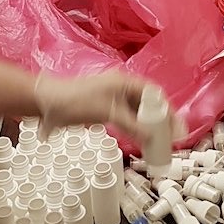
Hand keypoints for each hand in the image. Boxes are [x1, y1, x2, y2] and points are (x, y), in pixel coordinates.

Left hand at [34, 69, 185, 143]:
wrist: (48, 103)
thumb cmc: (74, 101)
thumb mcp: (108, 113)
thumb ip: (132, 125)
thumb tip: (151, 137)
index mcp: (126, 82)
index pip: (155, 94)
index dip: (167, 110)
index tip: (176, 126)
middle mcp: (121, 88)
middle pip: (149, 104)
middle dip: (160, 121)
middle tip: (171, 137)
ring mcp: (113, 99)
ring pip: (138, 113)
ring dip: (149, 126)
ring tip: (159, 141)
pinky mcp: (105, 110)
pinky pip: (127, 119)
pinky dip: (136, 129)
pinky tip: (141, 139)